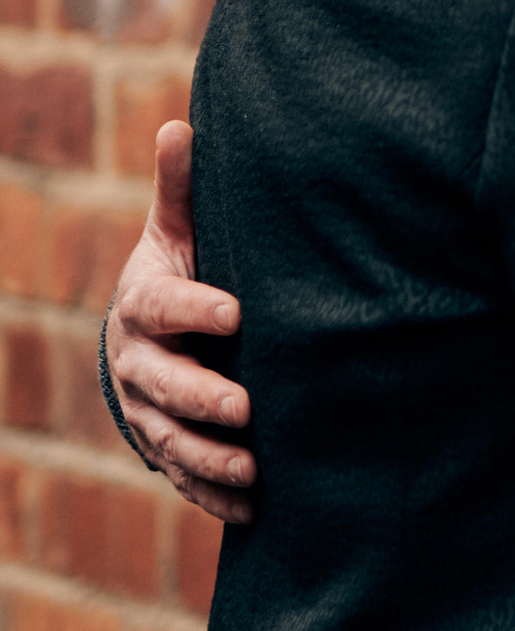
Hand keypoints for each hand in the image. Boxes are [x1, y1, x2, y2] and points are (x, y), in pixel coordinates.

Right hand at [105, 124, 255, 525]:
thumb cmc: (178, 271)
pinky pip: (185, 479)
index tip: (237, 312)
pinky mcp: (167, 450)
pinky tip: (256, 506)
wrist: (147, 338)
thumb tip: (179, 124)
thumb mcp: (175, 231)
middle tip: (247, 408)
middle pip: (165, 387)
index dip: (195, 310)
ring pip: (171, 442)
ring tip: (255, 468)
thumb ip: (180, 188)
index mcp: (144, 306)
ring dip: (211, 458)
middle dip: (203, 400)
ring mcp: (149, 414)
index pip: (163, 309)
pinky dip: (216, 495)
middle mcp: (140, 366)